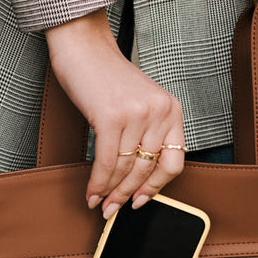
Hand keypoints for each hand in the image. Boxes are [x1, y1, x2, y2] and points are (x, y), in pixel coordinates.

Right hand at [45, 10, 184, 216]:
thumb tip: (136, 180)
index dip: (156, 188)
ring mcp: (137, 114)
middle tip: (113, 209)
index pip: (174, 163)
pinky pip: (107, 162)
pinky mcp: (111, 117)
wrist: (84, 48)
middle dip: (127, 194)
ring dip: (110, 192)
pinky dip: (97, 182)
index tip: (140, 201)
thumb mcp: (140, 104)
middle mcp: (159, 112)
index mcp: (172, 110)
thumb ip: (146, 134)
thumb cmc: (107, 79)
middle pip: (147, 169)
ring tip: (100, 203)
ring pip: (125, 169)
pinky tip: (91, 193)